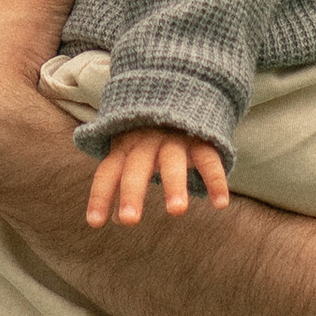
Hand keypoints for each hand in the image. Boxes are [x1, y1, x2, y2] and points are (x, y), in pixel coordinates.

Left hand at [86, 124, 230, 227]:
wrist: (182, 92)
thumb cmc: (150, 137)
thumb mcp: (133, 155)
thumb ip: (123, 183)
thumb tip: (115, 220)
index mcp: (126, 146)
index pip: (108, 171)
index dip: (100, 195)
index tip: (94, 223)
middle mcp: (147, 141)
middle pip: (136, 167)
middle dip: (131, 192)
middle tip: (129, 221)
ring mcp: (174, 138)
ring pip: (171, 161)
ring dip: (173, 185)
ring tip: (175, 211)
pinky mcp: (201, 140)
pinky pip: (208, 159)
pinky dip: (215, 180)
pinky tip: (220, 203)